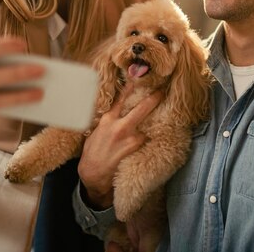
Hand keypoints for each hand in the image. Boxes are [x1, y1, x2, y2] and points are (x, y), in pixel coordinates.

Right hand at [78, 85, 161, 208]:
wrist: (92, 174)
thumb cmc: (91, 154)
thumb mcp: (95, 132)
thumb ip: (107, 122)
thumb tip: (114, 114)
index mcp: (107, 120)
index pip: (121, 99)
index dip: (130, 88)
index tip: (139, 79)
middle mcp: (119, 126)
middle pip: (141, 108)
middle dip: (153, 98)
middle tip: (162, 91)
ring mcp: (129, 138)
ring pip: (146, 127)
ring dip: (151, 127)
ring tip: (161, 122)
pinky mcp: (135, 150)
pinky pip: (146, 141)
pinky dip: (148, 140)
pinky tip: (155, 141)